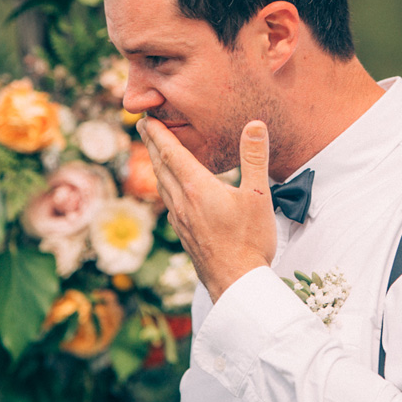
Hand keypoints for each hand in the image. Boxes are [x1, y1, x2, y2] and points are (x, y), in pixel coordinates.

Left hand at [138, 118, 276, 301]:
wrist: (236, 283)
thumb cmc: (250, 241)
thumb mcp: (258, 195)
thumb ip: (254, 158)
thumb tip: (255, 124)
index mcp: (196, 187)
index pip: (170, 152)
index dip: (157, 133)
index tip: (145, 117)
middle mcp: (182, 201)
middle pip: (160, 166)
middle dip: (151, 144)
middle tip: (142, 127)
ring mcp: (181, 219)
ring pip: (162, 185)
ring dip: (156, 165)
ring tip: (154, 154)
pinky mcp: (184, 234)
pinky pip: (168, 202)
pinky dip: (164, 186)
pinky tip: (170, 191)